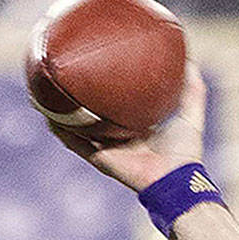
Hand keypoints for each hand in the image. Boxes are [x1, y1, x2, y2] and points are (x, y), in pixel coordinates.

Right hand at [48, 62, 206, 191]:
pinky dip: (60, 128)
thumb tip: (190, 61)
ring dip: (59, 110)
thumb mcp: (189, 113)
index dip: (103, 89)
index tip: (95, 67)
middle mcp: (116, 136)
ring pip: (74, 126)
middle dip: (75, 97)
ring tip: (46, 90)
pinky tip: (48, 112)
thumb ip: (192, 89)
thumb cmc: (184, 151)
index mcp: (133, 127)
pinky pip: (72, 141)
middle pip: (89, 114)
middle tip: (63, 73)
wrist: (176, 179)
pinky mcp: (97, 157)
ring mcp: (104, 147)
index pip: (113, 105)